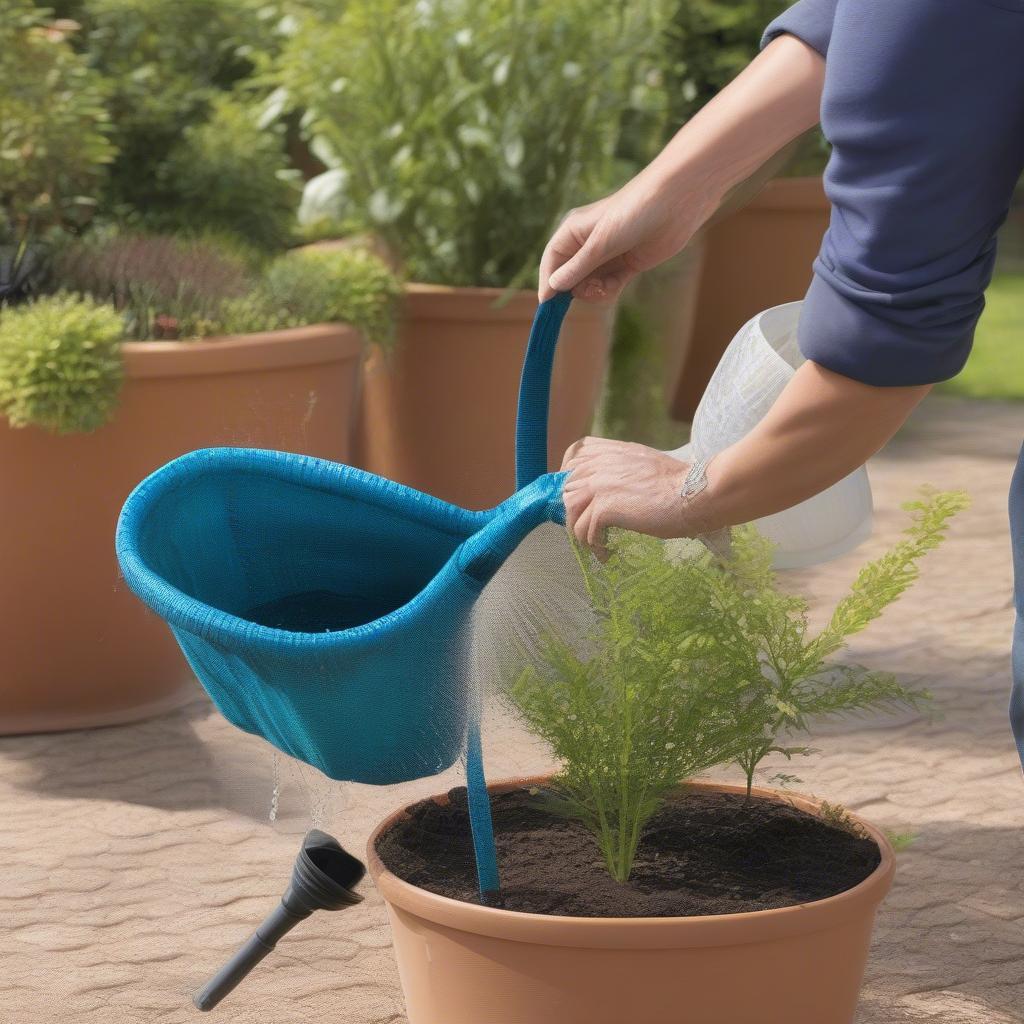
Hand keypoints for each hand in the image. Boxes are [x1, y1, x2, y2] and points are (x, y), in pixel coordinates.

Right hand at [537, 171, 716, 304]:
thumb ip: (576, 267)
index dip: (548, 282)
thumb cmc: (634, 212)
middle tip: (592, 289)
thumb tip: (553, 286)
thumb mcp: (600, 243)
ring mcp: (607, 255)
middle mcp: (587, 243)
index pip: (552, 261)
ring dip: (595, 290)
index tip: (548, 304)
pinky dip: (610, 289)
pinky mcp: (626, 264)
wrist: (675, 203)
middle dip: (577, 288)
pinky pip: (608, 285)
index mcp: (574, 231)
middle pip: (570, 277)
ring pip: (589, 284)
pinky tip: (619, 284)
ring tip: (608, 286)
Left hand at [561, 437, 691, 558]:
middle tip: (589, 528)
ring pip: (571, 511)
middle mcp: (601, 464)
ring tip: (596, 545)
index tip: (578, 496)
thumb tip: (611, 487)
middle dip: (575, 510)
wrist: (693, 494)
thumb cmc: (678, 484)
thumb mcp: (645, 463)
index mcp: (611, 451)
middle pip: (567, 488)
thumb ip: (623, 467)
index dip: (568, 476)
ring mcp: (600, 485)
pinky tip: (607, 554)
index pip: (573, 457)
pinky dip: (594, 546)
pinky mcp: (604, 507)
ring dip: (581, 532)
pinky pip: (584, 531)